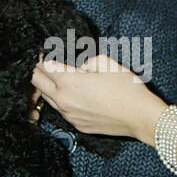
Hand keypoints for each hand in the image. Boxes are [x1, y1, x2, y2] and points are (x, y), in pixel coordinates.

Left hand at [32, 55, 165, 143]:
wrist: (140, 117)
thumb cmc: (126, 88)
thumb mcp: (106, 63)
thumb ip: (85, 60)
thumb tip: (77, 65)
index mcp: (68, 82)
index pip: (42, 66)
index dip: (42, 56)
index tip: (45, 51)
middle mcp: (63, 100)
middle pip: (36, 82)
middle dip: (38, 70)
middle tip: (46, 62)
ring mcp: (69, 115)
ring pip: (46, 98)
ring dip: (47, 86)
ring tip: (57, 77)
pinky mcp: (76, 125)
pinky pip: (61, 110)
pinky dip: (61, 100)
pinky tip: (73, 94)